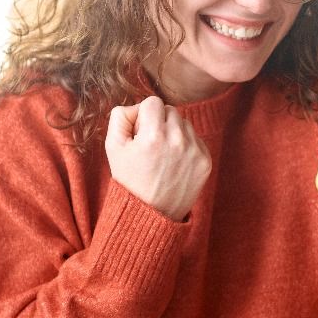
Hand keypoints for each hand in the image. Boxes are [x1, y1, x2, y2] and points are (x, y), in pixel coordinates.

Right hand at [105, 96, 211, 221]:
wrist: (151, 214)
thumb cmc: (129, 180)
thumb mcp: (112, 147)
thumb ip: (120, 116)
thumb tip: (137, 107)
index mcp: (153, 136)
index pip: (153, 102)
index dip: (143, 115)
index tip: (139, 132)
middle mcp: (177, 141)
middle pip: (170, 110)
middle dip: (159, 122)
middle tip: (150, 145)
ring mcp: (194, 152)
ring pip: (184, 124)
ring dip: (173, 133)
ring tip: (162, 156)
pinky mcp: (205, 161)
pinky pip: (196, 139)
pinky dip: (185, 146)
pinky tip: (173, 163)